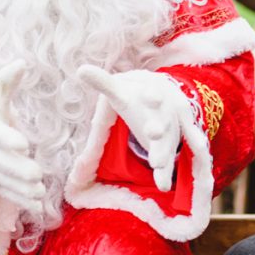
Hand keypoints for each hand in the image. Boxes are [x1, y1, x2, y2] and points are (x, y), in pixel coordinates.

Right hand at [0, 60, 44, 213]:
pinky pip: (7, 193)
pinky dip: (21, 201)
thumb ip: (6, 82)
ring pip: (5, 182)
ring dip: (22, 189)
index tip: (23, 144)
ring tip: (40, 192)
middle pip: (1, 163)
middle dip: (18, 170)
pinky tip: (38, 208)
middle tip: (36, 174)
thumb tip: (22, 63)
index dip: (8, 140)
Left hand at [77, 66, 195, 191]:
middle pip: (162, 120)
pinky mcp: (174, 142)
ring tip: (157, 173)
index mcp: (152, 93)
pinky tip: (163, 185)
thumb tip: (80, 68)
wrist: (162, 94)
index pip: (152, 94)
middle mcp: (164, 111)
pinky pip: (173, 160)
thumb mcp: (121, 88)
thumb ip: (103, 81)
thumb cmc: (136, 94)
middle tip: (152, 136)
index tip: (149, 97)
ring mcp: (172, 128)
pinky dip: (169, 172)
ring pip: (167, 142)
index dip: (151, 95)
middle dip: (158, 129)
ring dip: (163, 155)